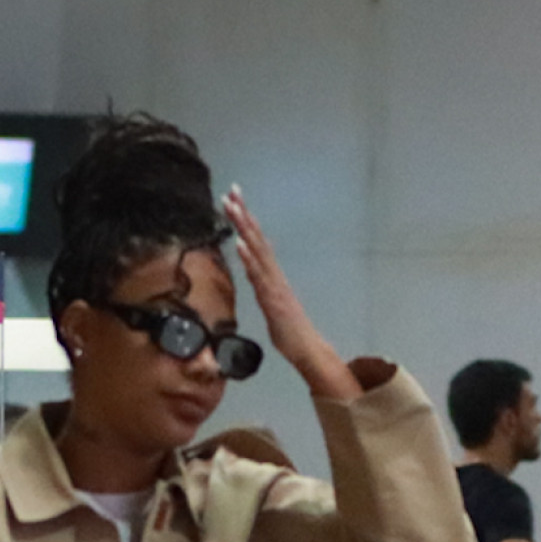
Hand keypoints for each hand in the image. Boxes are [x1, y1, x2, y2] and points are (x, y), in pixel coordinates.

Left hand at [224, 186, 358, 401]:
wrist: (308, 351)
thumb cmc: (291, 333)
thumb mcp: (272, 304)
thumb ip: (263, 286)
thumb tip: (254, 273)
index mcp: (273, 276)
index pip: (258, 242)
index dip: (246, 220)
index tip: (235, 199)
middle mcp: (274, 275)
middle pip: (257, 239)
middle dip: (244, 214)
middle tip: (232, 191)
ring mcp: (274, 285)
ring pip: (257, 252)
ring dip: (244, 228)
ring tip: (232, 207)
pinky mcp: (273, 299)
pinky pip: (259, 276)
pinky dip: (249, 258)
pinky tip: (240, 243)